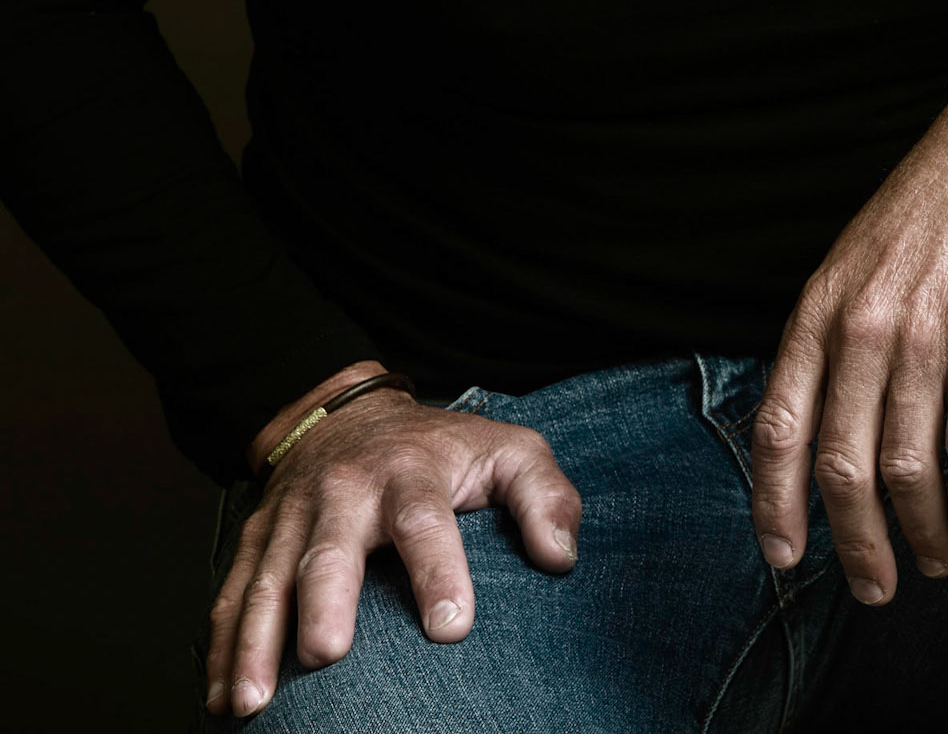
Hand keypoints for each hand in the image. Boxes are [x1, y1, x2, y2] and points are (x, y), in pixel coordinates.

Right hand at [205, 363, 581, 717]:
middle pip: (331, 549)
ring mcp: (293, 516)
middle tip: (326, 655)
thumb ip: (545, 496)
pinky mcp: (258, 538)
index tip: (451, 628)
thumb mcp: (507, 450)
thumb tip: (560, 557)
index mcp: (410, 473)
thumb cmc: (441, 450)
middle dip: (325, 601)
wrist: (351, 412)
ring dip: (257, 639)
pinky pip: (232, 594)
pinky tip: (221, 699)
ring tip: (253, 701)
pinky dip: (222, 648)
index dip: (438, 571)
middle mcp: (345, 492)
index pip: (424, 520)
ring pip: (269, 579)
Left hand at [750, 84, 947, 603]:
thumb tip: (821, 432)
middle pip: (843, 466)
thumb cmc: (926, 212)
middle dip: (858, 543)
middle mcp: (861, 328)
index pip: (779, 427)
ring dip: (924, 534)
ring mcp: (922, 334)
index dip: (776, 504)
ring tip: (940, 559)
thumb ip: (832, 340)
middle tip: (877, 587)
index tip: (785, 558)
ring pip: (909, 468)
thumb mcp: (851, 264)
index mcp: (818, 311)